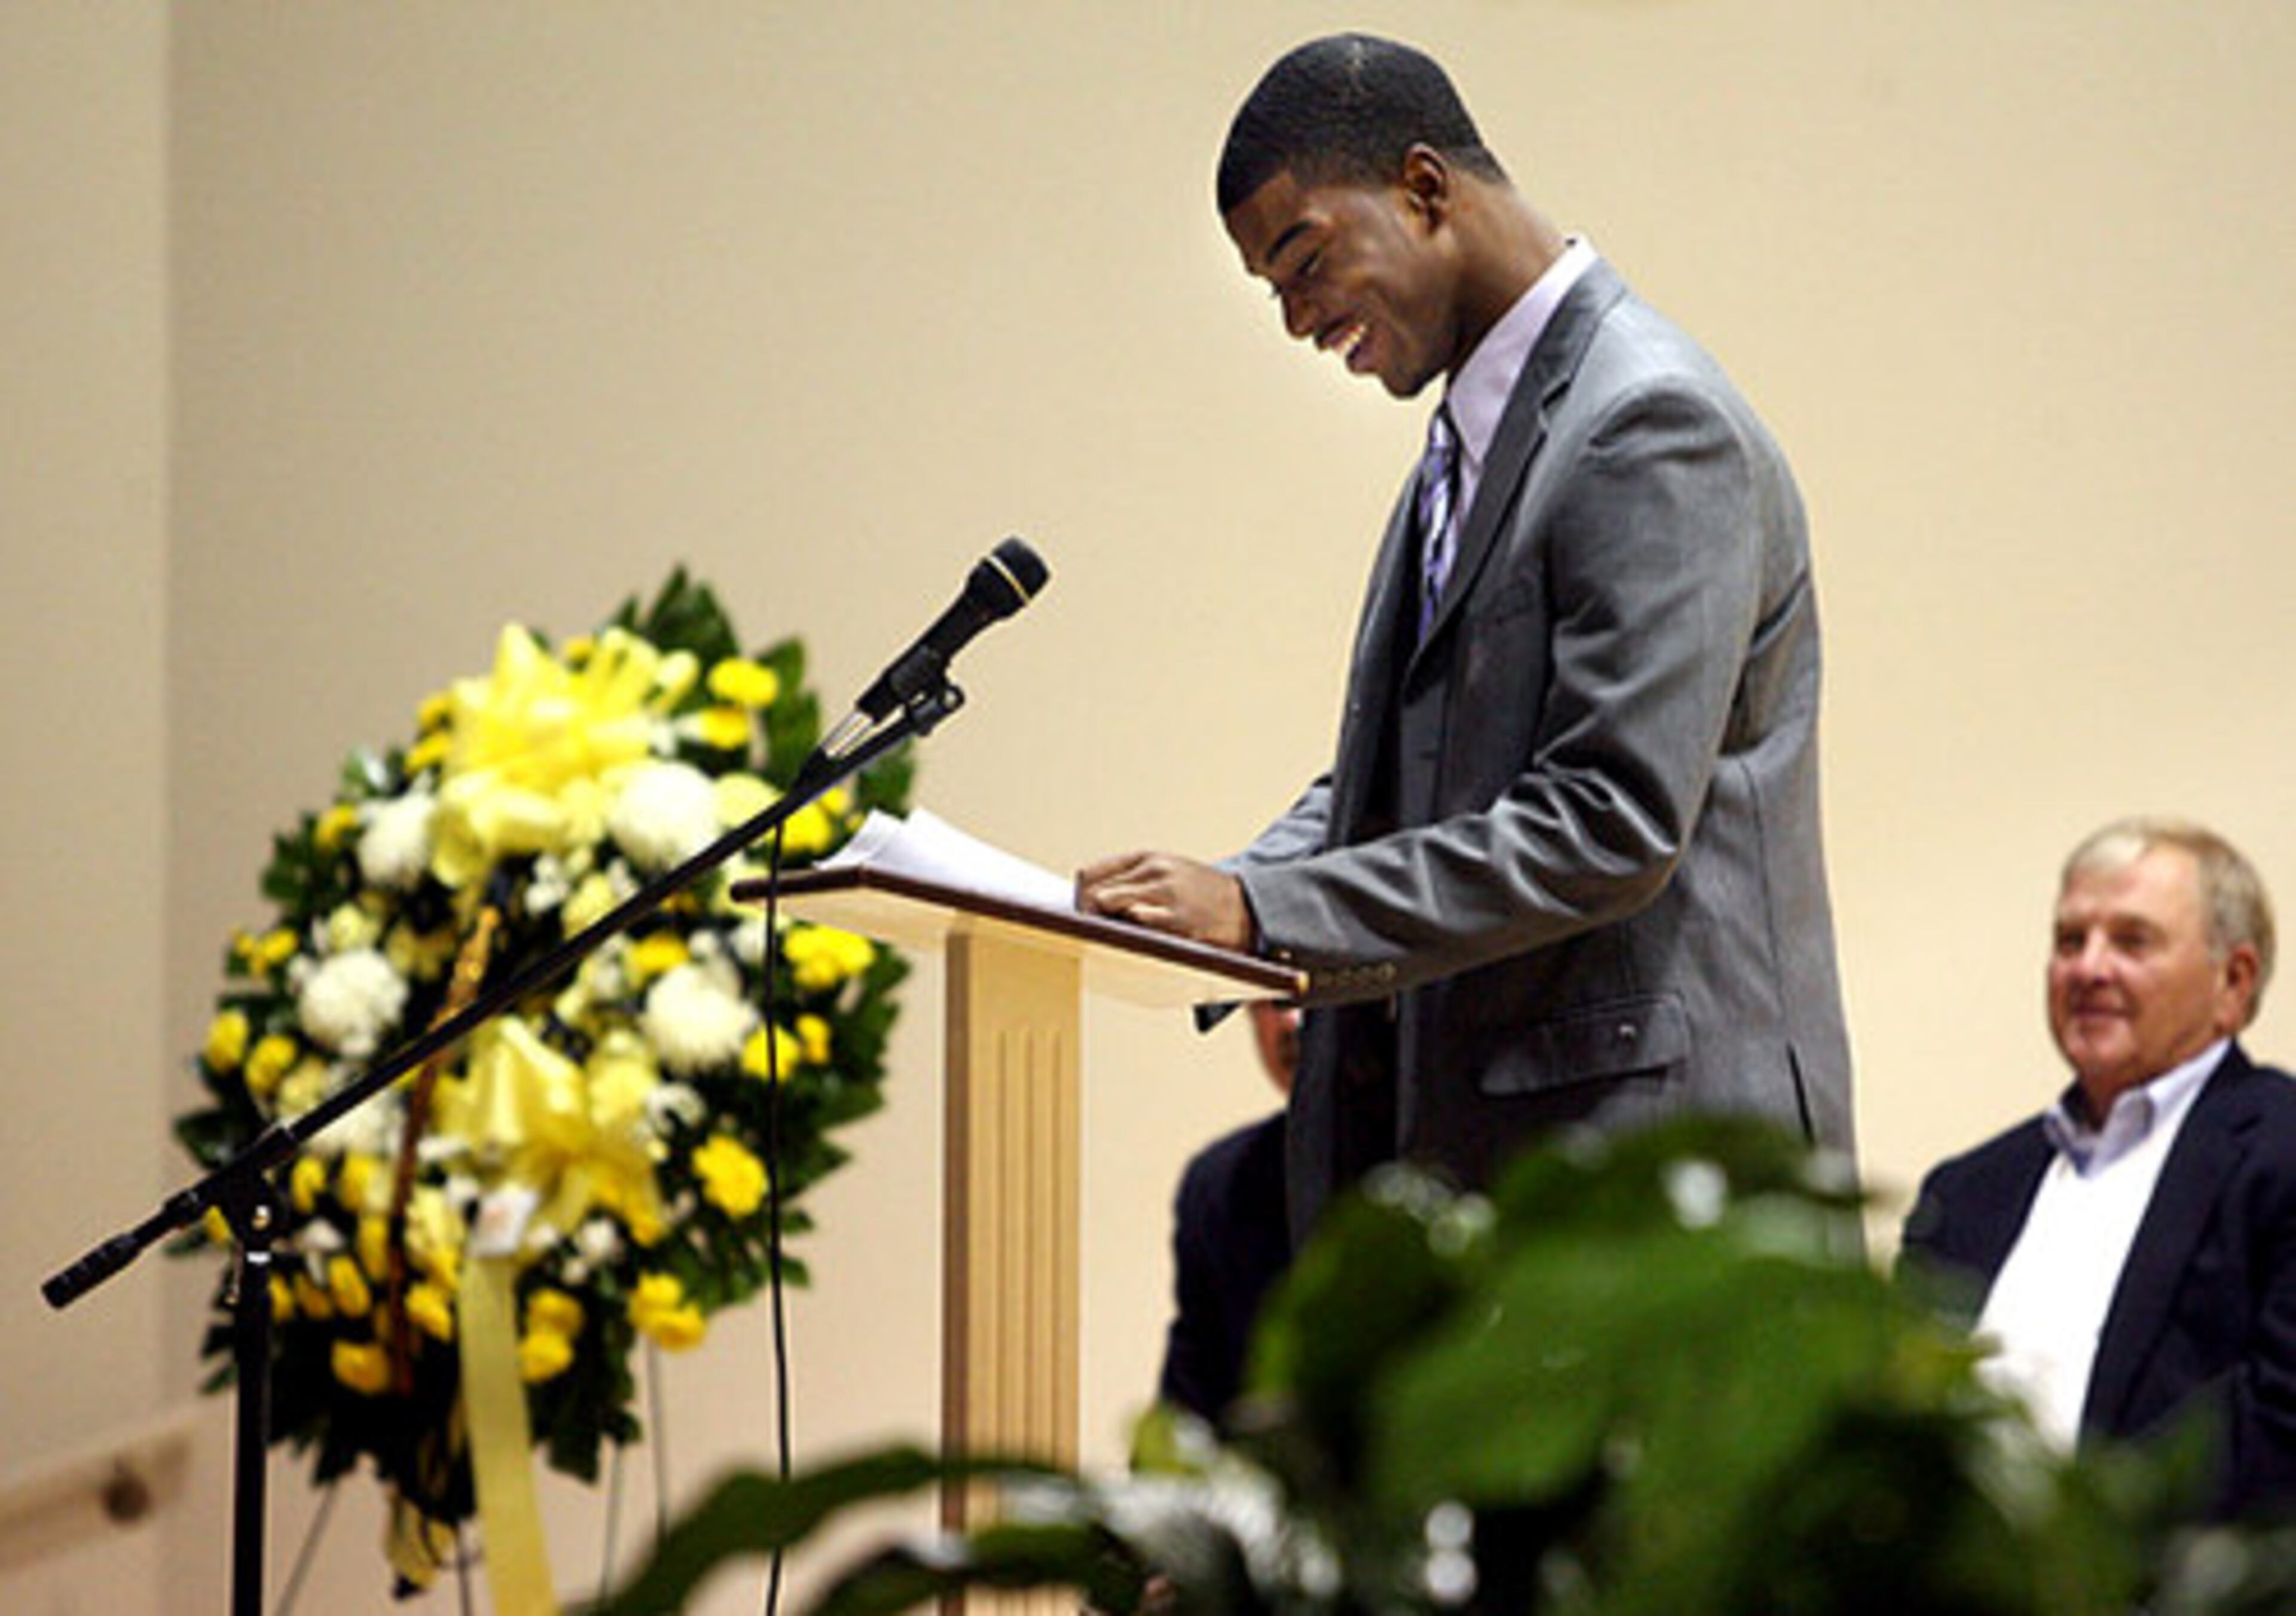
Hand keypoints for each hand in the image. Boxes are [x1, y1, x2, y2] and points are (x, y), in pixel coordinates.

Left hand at [1075, 850, 1252, 952]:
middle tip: (1086, 928)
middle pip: (1096, 889)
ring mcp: (1167, 894)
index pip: (1092, 872)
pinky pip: (1140, 923)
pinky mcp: (1179, 919)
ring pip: (1112, 902)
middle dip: (1086, 911)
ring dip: (1102, 920)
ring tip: (1103, 933)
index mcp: (1148, 858)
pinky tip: (1130, 938)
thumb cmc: (1201, 893)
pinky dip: (1128, 931)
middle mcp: (1155, 870)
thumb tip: (1088, 896)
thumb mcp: (1168, 873)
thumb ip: (1131, 881)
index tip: (1077, 911)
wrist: (1247, 907)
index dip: (1079, 894)